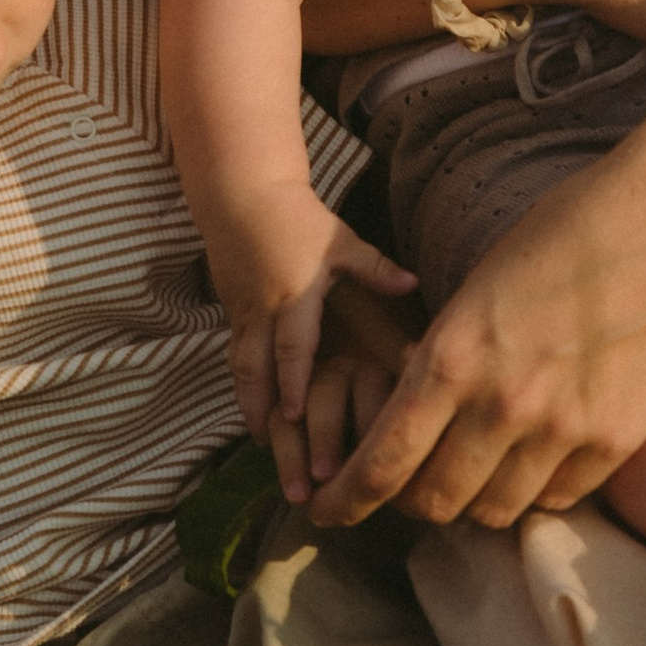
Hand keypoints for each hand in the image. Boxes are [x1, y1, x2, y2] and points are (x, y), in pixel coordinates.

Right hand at [203, 180, 413, 447]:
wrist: (242, 195)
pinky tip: (252, 412)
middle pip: (258, 369)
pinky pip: (235, 356)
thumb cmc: (298, 218)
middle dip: (264, 411)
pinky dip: (242, 386)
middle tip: (273, 450)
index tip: (292, 418)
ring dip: (248, 405)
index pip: (293, 346)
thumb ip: (375, 269)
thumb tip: (414, 285)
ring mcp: (243, 312)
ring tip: (260, 441)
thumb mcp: (341, 241)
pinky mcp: (232, 312)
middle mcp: (264, 309)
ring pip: (241, 368)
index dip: (292, 383)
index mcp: (295, 293)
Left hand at [312, 89, 645, 531]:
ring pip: (493, 511)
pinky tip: (534, 459)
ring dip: (474, 500)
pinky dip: (534, 489)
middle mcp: (502, 405)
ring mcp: (563, 429)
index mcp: (452, 358)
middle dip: (410, 502)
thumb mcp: (477, 289)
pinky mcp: (615, 440)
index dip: (345, 501)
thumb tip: (417, 411)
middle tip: (411, 486)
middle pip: (434, 502)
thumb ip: (445, 358)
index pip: (382, 462)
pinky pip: (556, 498)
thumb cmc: (564, 234)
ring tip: (475, 471)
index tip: (327, 512)